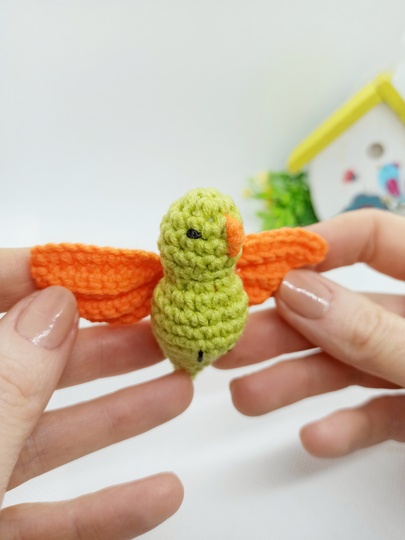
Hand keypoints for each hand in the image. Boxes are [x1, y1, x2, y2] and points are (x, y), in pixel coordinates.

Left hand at [0, 249, 192, 538]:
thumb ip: (8, 384)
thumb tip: (54, 306)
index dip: (38, 274)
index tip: (103, 268)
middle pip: (32, 367)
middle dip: (102, 345)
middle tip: (163, 326)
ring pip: (49, 436)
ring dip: (118, 415)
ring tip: (179, 387)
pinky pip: (53, 516)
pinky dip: (106, 507)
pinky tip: (160, 492)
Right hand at [216, 210, 404, 457]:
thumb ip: (372, 331)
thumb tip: (296, 293)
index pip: (371, 237)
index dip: (316, 244)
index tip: (260, 265)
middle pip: (340, 308)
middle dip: (282, 326)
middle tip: (228, 338)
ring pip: (348, 363)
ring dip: (297, 379)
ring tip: (246, 396)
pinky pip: (377, 412)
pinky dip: (346, 425)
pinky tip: (315, 438)